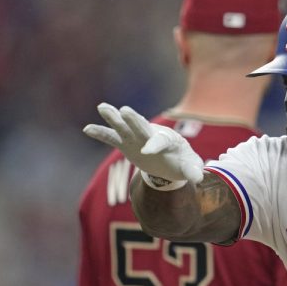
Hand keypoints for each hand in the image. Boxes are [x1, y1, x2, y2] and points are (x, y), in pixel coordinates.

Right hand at [83, 103, 203, 184]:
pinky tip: (87, 129)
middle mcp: (151, 135)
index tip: (146, 151)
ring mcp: (137, 138)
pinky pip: (112, 138)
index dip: (154, 145)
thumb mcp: (190, 167)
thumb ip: (193, 171)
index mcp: (168, 140)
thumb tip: (198, 178)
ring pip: (125, 127)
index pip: (161, 140)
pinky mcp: (126, 144)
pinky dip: (101, 133)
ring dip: (114, 118)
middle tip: (125, 110)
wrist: (171, 162)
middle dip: (134, 120)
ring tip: (102, 107)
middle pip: (142, 126)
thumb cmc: (182, 162)